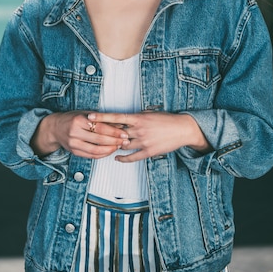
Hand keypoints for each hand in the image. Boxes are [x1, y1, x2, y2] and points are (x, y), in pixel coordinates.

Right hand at [31, 110, 128, 158]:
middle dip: (115, 141)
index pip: (100, 127)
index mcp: (78, 120)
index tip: (124, 133)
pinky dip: (102, 154)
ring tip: (118, 146)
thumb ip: (102, 119)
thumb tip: (120, 124)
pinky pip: (91, 156)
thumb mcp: (85, 114)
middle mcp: (74, 132)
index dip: (114, 131)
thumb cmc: (72, 118)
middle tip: (125, 141)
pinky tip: (109, 151)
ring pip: (95, 150)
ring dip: (110, 150)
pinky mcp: (74, 152)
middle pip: (99, 139)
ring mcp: (73, 144)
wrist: (55, 128)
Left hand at [86, 111, 210, 162]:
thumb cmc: (166, 119)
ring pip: (123, 145)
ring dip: (114, 145)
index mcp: (139, 118)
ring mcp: (144, 141)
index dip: (101, 117)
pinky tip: (116, 158)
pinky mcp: (149, 152)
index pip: (116, 117)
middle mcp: (139, 129)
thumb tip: (124, 118)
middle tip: (93, 133)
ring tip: (105, 145)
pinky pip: (132, 157)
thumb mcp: (150, 113)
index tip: (90, 116)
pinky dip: (123, 158)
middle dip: (105, 133)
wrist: (182, 129)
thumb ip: (137, 116)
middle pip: (116, 133)